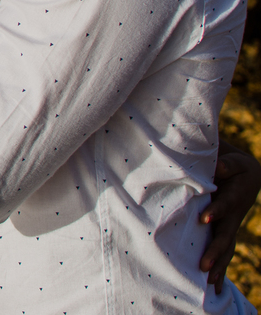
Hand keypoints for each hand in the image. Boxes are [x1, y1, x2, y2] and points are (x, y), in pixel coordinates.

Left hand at [200, 140, 260, 292]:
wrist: (244, 174)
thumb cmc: (233, 165)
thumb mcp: (233, 161)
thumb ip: (227, 164)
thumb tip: (220, 168)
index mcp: (234, 197)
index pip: (225, 206)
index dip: (216, 211)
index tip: (204, 218)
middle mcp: (233, 217)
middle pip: (225, 236)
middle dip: (215, 251)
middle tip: (203, 266)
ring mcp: (230, 226)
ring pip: (225, 248)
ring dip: (218, 265)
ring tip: (209, 283)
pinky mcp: (224, 231)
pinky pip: (222, 252)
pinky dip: (219, 268)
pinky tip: (213, 287)